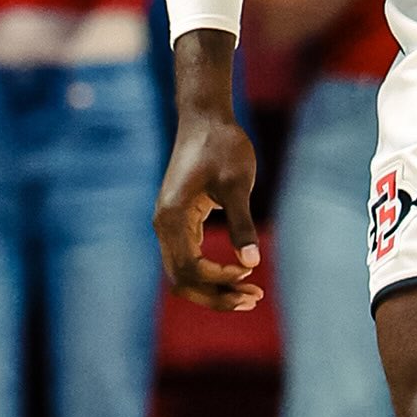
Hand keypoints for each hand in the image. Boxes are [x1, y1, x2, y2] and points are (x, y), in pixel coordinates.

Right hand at [154, 76, 264, 312]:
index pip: (190, 268)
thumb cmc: (222, 146)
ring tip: (250, 293)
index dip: (219, 278)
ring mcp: (169, 224)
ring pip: (184, 273)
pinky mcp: (179, 221)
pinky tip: (238, 272)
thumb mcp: (237, 183)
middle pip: (182, 280)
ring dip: (214, 287)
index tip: (249, 271)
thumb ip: (242, 223)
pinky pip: (189, 258)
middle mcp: (164, 225)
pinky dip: (211, 272)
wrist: (205, 118)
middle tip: (253, 298)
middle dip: (216, 295)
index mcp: (171, 218)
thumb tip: (251, 262)